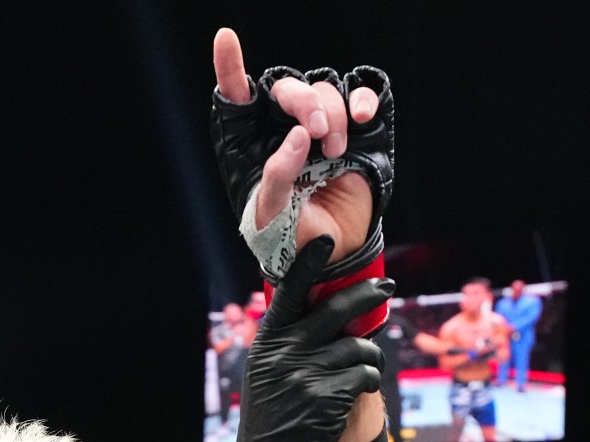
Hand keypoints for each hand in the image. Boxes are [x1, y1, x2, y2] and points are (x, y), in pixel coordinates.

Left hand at [213, 28, 379, 261]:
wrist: (332, 254)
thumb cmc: (290, 235)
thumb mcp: (271, 214)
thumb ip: (277, 176)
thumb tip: (299, 136)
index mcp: (253, 142)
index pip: (237, 96)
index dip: (230, 66)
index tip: (226, 40)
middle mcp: (284, 127)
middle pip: (289, 88)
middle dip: (304, 101)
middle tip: (318, 132)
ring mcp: (322, 127)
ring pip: (325, 89)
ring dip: (334, 113)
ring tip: (336, 152)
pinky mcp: (356, 133)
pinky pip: (361, 96)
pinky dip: (363, 99)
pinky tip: (362, 116)